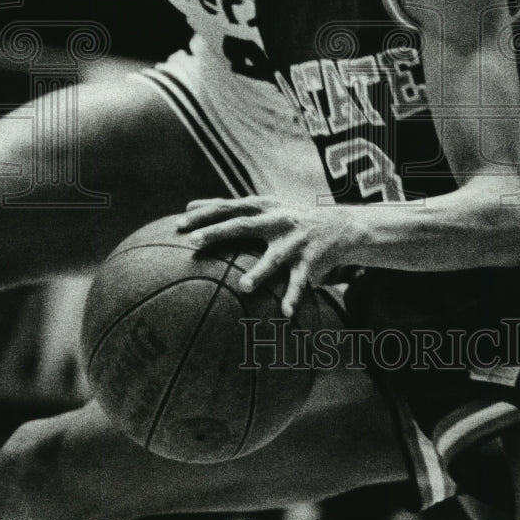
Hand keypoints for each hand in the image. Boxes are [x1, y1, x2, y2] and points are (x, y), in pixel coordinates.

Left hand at [177, 197, 363, 316]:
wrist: (341, 225)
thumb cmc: (290, 217)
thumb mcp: (263, 206)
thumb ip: (228, 208)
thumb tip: (187, 206)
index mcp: (263, 206)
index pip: (228, 207)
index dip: (204, 215)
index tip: (177, 225)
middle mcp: (277, 220)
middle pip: (244, 225)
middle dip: (220, 232)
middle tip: (195, 242)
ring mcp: (295, 240)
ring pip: (274, 257)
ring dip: (260, 272)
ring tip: (244, 287)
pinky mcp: (311, 259)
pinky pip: (300, 281)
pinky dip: (293, 297)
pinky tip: (285, 313)